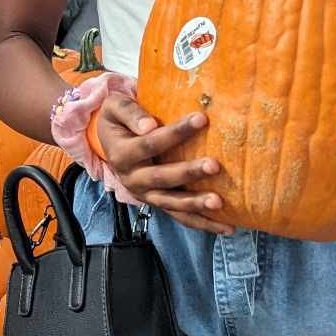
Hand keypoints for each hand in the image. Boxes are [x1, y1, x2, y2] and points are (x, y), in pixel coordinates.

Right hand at [93, 88, 232, 235]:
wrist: (110, 142)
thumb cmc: (118, 120)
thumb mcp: (114, 108)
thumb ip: (129, 112)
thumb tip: (150, 126)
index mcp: (122, 155)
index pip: (150, 143)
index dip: (175, 133)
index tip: (202, 118)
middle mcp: (132, 179)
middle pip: (162, 178)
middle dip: (188, 173)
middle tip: (214, 165)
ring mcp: (146, 195)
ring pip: (171, 203)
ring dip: (195, 204)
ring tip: (219, 202)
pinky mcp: (159, 204)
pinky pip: (180, 217)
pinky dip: (202, 224)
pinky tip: (225, 227)